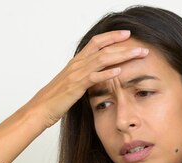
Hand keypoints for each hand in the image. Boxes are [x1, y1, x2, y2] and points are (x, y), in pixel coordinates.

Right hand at [24, 30, 148, 128]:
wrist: (40, 108)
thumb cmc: (55, 98)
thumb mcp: (72, 84)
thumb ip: (85, 77)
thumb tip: (98, 76)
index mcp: (77, 62)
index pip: (96, 42)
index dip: (112, 36)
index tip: (127, 35)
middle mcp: (77, 64)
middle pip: (103, 48)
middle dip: (123, 45)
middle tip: (141, 46)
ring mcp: (76, 74)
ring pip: (102, 59)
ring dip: (122, 55)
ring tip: (138, 54)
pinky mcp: (76, 86)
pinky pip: (93, 77)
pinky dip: (107, 73)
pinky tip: (119, 71)